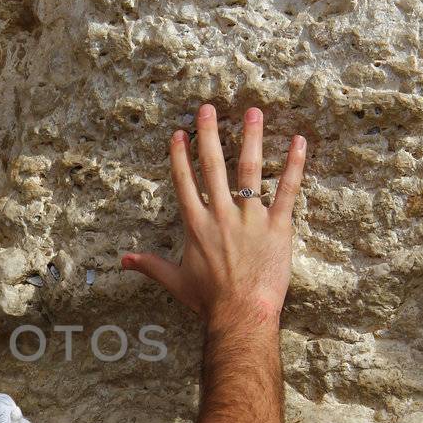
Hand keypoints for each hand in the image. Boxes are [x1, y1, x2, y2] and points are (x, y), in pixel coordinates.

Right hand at [121, 105, 306, 324]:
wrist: (241, 314)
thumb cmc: (209, 301)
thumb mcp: (175, 282)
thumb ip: (150, 266)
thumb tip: (123, 262)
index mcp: (196, 225)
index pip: (185, 183)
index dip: (181, 156)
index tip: (180, 133)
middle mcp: (221, 215)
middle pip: (214, 167)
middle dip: (210, 135)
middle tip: (208, 108)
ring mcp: (250, 218)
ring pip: (250, 171)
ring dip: (251, 138)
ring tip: (253, 112)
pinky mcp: (278, 227)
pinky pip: (287, 192)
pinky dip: (294, 166)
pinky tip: (299, 142)